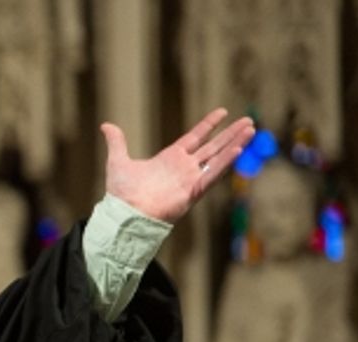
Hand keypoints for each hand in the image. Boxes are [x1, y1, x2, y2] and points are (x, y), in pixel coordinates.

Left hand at [101, 109, 254, 222]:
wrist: (125, 214)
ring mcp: (190, 179)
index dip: (208, 125)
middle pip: (213, 146)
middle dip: (230, 134)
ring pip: (218, 158)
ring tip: (251, 129)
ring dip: (235, 144)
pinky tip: (239, 148)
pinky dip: (226, 162)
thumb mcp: (118, 161)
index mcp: (170, 158)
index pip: (195, 137)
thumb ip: (117, 142)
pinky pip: (213, 174)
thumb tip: (106, 126)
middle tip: (248, 120)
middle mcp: (183, 168)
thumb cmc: (121, 193)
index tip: (223, 112)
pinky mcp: (193, 190)